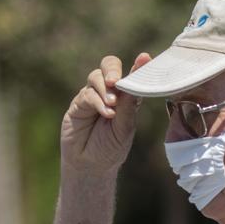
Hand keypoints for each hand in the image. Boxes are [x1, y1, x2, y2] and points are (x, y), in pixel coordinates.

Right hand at [60, 53, 151, 175]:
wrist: (90, 165)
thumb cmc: (111, 148)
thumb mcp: (125, 127)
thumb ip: (128, 104)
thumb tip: (134, 82)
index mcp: (126, 96)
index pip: (132, 75)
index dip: (138, 66)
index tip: (145, 58)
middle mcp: (109, 92)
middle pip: (109, 65)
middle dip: (113, 70)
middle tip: (115, 81)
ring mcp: (93, 95)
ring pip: (96, 77)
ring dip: (105, 89)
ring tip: (112, 105)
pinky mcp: (79, 103)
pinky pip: (87, 94)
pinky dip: (98, 101)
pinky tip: (107, 113)